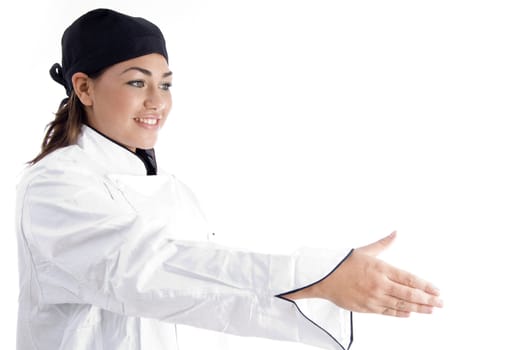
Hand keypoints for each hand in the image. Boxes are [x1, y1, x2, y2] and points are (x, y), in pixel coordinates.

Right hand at [285, 231, 442, 316]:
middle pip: (409, 294)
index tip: (437, 290)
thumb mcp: (365, 250)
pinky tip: (409, 313)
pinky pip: (387, 312)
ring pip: (401, 305)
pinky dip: (400, 313)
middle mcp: (379, 284)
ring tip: (430, 309)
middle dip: (427, 299)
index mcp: (381, 269)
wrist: (323, 278)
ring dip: (418, 308)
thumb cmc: (342, 263)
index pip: (409, 279)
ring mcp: (373, 298)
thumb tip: (395, 233)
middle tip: (440, 303)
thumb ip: (383, 243)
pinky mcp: (366, 307)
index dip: (426, 286)